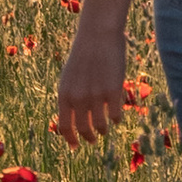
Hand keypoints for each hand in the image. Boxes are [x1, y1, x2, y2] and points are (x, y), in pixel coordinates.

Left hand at [52, 24, 128, 145]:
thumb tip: (74, 120)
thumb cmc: (84, 54)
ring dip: (103, 130)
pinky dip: (116, 119)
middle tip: (93, 140)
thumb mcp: (70, 77)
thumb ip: (70, 97)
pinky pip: (115, 115)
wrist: (98, 35)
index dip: (70, 139)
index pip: (64, 126)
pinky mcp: (113, 92)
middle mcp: (78, 98)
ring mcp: (95, 96)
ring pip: (100, 126)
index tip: (76, 146)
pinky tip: (117, 117)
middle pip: (83, 129)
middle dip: (88, 138)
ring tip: (105, 129)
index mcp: (64, 94)